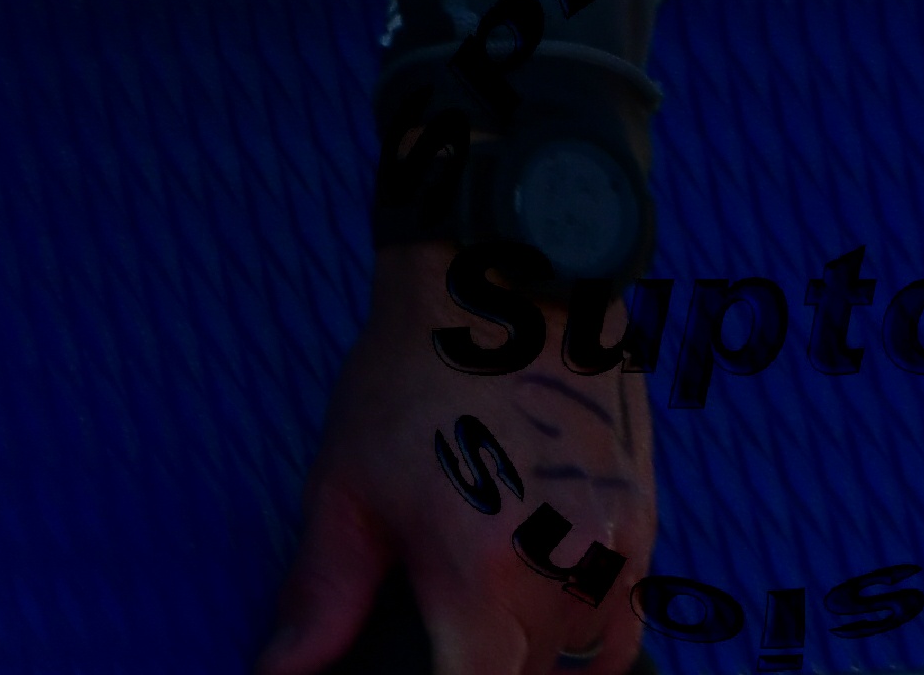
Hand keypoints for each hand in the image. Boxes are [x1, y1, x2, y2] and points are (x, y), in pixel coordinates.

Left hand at [257, 250, 652, 674]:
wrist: (503, 287)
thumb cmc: (411, 379)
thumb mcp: (345, 485)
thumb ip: (322, 595)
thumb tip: (278, 669)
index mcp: (477, 577)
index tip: (421, 665)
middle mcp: (558, 580)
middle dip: (476, 658)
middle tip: (436, 610)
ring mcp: (614, 558)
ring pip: (580, 659)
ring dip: (532, 651)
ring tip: (482, 596)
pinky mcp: (645, 530)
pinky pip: (621, 620)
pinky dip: (582, 628)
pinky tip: (535, 590)